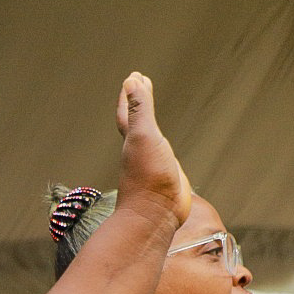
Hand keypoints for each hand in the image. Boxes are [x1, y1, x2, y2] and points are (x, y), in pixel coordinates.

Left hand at [113, 72, 192, 224]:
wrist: (155, 216)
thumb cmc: (148, 177)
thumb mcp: (144, 136)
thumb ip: (140, 110)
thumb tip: (131, 80)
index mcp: (132, 139)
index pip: (128, 110)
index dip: (130, 94)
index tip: (133, 77)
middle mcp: (139, 151)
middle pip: (135, 121)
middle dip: (137, 103)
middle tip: (141, 84)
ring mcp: (152, 165)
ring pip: (147, 138)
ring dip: (148, 123)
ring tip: (150, 114)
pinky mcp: (165, 179)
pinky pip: (161, 155)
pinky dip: (162, 146)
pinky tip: (165, 149)